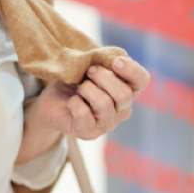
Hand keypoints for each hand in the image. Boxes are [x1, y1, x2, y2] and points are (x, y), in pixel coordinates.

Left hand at [26, 56, 150, 141]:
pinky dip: (74, 103)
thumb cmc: (74, 80)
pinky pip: (84, 114)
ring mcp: (107, 124)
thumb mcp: (88, 64)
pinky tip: (72, 102)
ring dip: (87, 90)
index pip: (142, 80)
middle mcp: (122, 109)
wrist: (51, 100)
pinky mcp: (89, 133)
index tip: (115, 61)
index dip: (131, 70)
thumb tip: (114, 59)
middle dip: (104, 78)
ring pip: (104, 104)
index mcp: (127, 89)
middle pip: (124, 95)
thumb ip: (103, 60)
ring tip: (79, 88)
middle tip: (89, 71)